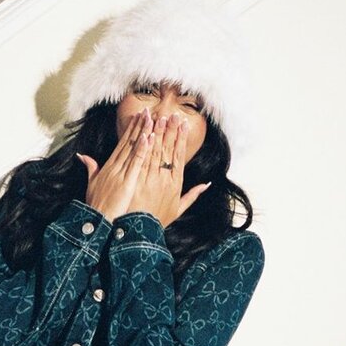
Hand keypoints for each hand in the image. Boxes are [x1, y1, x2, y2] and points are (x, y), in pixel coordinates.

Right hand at [76, 109, 151, 220]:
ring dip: (143, 133)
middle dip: (138, 126)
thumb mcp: (91, 184)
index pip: (122, 144)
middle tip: (147, 111)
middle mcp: (115, 167)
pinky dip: (142, 150)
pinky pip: (136, 163)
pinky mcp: (127, 182)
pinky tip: (149, 138)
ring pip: (134, 149)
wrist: (98, 221)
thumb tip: (82, 156)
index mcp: (108, 167)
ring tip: (151, 118)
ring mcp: (121, 173)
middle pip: (129, 142)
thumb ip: (90, 168)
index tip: (138, 117)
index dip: (130, 130)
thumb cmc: (96, 206)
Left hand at [127, 112, 210, 227]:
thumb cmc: (158, 220)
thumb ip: (193, 196)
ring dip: (158, 132)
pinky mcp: (138, 179)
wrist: (140, 231)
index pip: (179, 156)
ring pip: (156, 151)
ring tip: (160, 117)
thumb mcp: (178, 209)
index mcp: (175, 184)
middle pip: (168, 150)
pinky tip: (147, 132)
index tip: (182, 124)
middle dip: (170, 130)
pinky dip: (145, 144)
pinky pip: (142, 158)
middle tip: (173, 114)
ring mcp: (150, 178)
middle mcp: (164, 179)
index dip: (181, 139)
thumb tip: (207, 184)